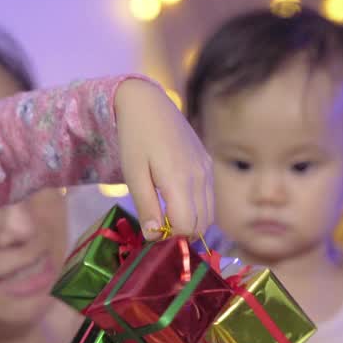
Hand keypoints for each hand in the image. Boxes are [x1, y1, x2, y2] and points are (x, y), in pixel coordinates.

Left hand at [113, 78, 213, 239]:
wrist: (148, 104)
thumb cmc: (135, 139)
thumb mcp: (133, 174)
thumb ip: (146, 206)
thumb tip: (154, 237)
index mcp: (178, 180)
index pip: (185, 226)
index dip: (170, 239)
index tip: (153, 237)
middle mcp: (199, 177)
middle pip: (200, 224)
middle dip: (181, 235)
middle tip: (159, 231)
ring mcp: (207, 170)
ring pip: (208, 214)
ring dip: (190, 223)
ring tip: (166, 218)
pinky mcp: (207, 164)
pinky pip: (209, 198)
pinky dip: (196, 209)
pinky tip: (176, 203)